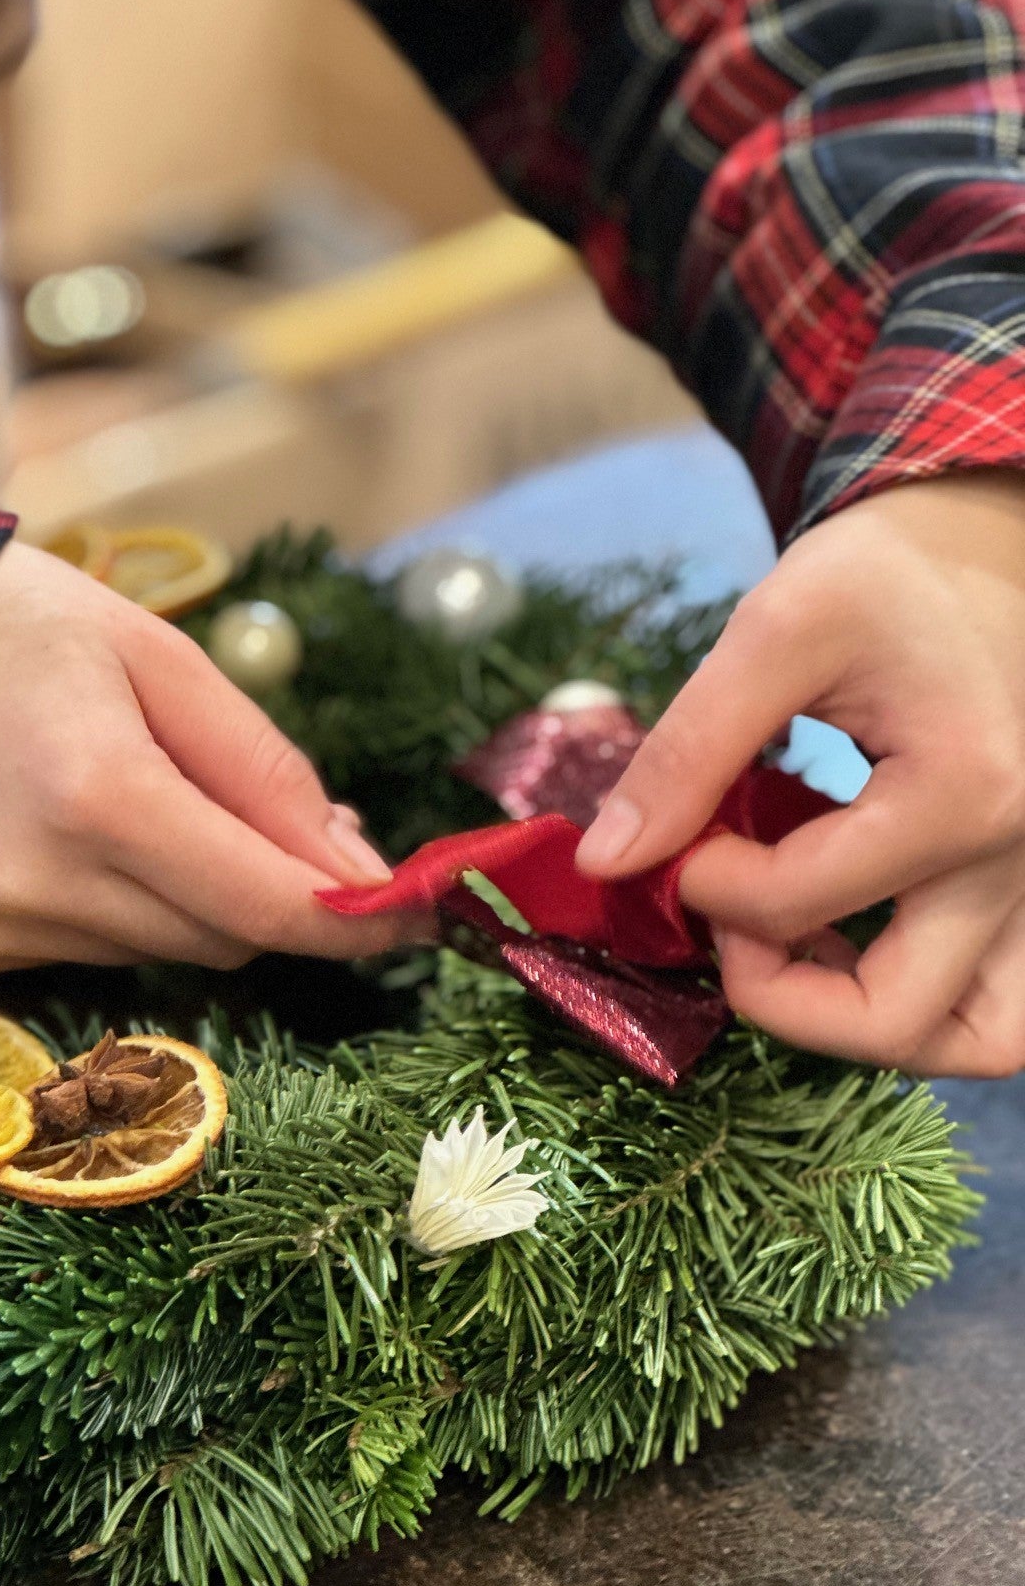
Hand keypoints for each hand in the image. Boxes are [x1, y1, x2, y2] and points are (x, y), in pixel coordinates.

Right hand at [0, 540, 401, 975]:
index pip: (266, 904)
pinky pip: (85, 956)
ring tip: (134, 799)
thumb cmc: (13, 627)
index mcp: (97, 793)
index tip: (425, 912)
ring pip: (159, 953)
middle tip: (267, 816)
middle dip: (267, 888)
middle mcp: (35, 884)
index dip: (357, 920)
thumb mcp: (157, 656)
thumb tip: (357, 874)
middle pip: (223, 937)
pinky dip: (108, 909)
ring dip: (185, 896)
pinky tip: (60, 833)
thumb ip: (265, 770)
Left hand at [575, 475, 1024, 1075]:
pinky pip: (1003, 1007)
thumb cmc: (887, 575)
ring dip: (870, 1028)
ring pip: (980, 1039)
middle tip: (724, 920)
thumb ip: (688, 751)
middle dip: (777, 992)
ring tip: (793, 957)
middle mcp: (1024, 857)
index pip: (797, 905)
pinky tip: (852, 949)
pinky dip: (928, 1009)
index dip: (704, 888)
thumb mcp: (775, 633)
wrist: (987, 546)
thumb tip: (604, 861)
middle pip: (895, 1017)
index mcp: (964, 791)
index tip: (677, 837)